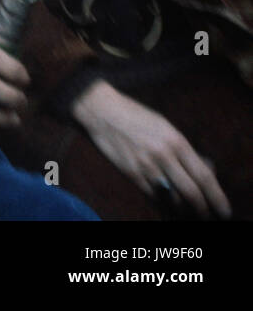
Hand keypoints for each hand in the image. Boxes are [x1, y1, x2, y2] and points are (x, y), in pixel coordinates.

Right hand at [72, 80, 230, 218]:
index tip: (223, 209)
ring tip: (187, 208)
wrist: (102, 111)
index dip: (217, 196)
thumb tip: (202, 169)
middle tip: (207, 215)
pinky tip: (166, 198)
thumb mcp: (165, 126)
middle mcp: (163, 156)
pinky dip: (162, 200)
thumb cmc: (136, 115)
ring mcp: (145, 166)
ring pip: (172, 197)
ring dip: (182, 206)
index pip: (203, 176)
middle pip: (191, 192)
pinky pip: (152, 194)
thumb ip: (182, 148)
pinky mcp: (130, 173)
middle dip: (203, 208)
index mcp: (176, 141)